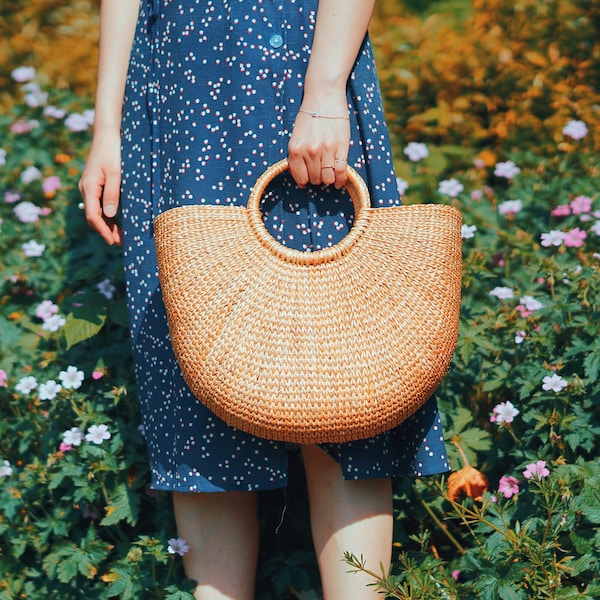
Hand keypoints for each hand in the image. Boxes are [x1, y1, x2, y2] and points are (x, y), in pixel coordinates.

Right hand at [78, 128, 122, 245]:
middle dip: (105, 231)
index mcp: (89, 187)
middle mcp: (86, 189)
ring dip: (107, 225)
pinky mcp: (95, 185)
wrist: (107, 134)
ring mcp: (89, 187)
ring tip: (120, 237)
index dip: (103, 231)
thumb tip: (109, 216)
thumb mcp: (115, 173)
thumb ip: (112, 194)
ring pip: (95, 212)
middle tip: (120, 243)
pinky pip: (98, 205)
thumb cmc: (113, 151)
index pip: (93, 215)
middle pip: (93, 217)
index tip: (112, 242)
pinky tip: (117, 223)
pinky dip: (107, 216)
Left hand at [287, 97, 349, 189]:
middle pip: (315, 179)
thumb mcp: (297, 136)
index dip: (304, 181)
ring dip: (328, 179)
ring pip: (327, 178)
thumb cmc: (309, 115)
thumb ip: (298, 155)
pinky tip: (339, 182)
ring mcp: (326, 150)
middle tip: (319, 171)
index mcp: (295, 149)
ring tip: (329, 173)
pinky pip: (340, 172)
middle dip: (317, 178)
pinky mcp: (341, 147)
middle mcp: (309, 151)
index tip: (307, 180)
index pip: (300, 178)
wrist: (324, 95)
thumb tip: (302, 177)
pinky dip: (340, 180)